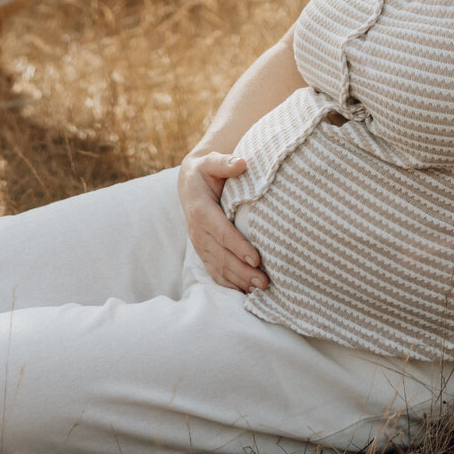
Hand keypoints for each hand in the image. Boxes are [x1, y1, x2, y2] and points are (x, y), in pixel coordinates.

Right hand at [177, 151, 269, 292]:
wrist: (189, 183)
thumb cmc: (206, 171)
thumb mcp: (211, 162)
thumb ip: (225, 163)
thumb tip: (242, 162)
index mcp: (200, 210)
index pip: (221, 232)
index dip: (238, 247)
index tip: (257, 258)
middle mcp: (197, 231)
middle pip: (221, 256)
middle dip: (243, 270)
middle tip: (264, 280)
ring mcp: (199, 244)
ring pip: (218, 267)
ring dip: (239, 280)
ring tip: (260, 288)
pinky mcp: (203, 252)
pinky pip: (215, 272)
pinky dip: (229, 284)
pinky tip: (246, 292)